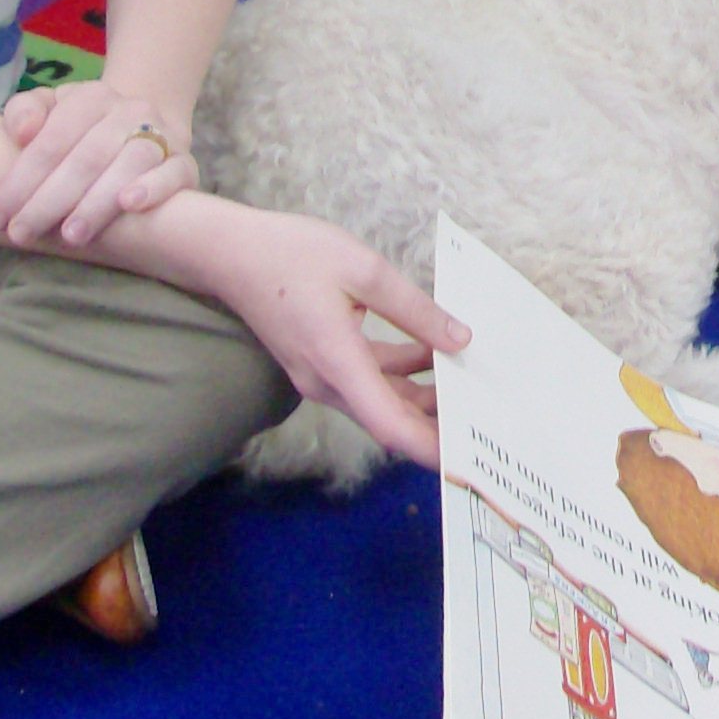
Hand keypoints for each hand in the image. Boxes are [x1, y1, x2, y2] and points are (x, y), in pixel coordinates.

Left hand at [0, 79, 197, 247]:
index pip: (52, 139)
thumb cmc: (82, 129)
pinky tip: (131, 205)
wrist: (145, 126)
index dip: (20, 180)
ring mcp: (160, 135)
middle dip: (50, 200)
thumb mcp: (50, 109)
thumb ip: (25, 111)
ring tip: (71, 235)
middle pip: (86, 158)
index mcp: (91, 97)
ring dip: (97, 202)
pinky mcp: (184, 162)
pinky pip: (175, 172)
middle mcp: (129, 111)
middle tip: (23, 234)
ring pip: (129, 165)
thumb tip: (21, 133)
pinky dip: (155, 187)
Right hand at [201, 211, 469, 470]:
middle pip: (390, 420)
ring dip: (422, 397)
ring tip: (472, 383)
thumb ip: (414, 309)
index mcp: (338, 362)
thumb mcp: (364, 269)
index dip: (430, 448)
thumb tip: (460, 339)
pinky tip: (432, 352)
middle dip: (437, 426)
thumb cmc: (294, 254)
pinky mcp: (319, 363)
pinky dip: (400, 375)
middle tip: (488, 422)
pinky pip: (367, 381)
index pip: (390, 425)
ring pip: (381, 400)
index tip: (466, 464)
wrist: (231, 254)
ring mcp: (320, 375)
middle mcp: (327, 382)